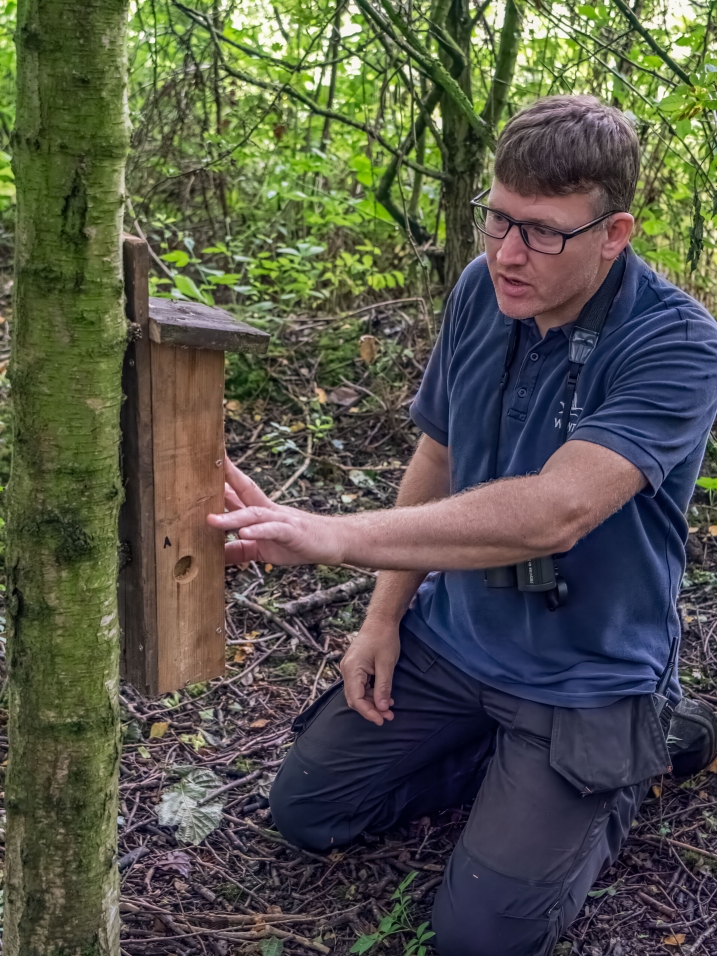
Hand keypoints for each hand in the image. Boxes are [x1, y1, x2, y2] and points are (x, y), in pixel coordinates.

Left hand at [207, 456, 345, 566]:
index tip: (202, 465)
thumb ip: (239, 550)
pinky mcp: (291, 532)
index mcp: (260, 512)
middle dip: (226, 478)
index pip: (237, 491)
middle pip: (244, 490)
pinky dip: (258, 531)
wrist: (334, 542)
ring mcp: (280, 519)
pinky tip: (244, 532)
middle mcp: (268, 510)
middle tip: (205, 468)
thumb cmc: (298, 543)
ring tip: (211, 519)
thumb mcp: (262, 550)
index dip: (220, 479)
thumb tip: (214, 557)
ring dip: (232, 516)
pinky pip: (272, 530)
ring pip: (253, 513)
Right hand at [340, 620, 399, 725]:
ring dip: (373, 702)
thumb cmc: (384, 638)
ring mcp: (350, 668)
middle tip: (388, 716)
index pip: (356, 699)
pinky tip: (385, 696)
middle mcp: (347, 670)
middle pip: (355, 698)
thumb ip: (383, 687)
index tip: (382, 720)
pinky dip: (372, 693)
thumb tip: (382, 708)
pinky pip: (361, 685)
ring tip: (390, 708)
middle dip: (371, 709)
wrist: (381, 620)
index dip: (368, 712)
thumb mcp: (386, 664)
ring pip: (358, 693)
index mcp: (352, 669)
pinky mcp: (356, 666)